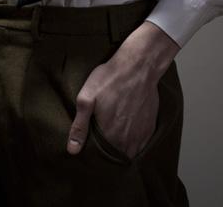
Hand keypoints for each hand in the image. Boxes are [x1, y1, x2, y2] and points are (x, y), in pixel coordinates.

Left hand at [66, 20, 179, 158]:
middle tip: (103, 138)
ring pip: (130, 151)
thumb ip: (80, 126)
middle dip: (109, 152)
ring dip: (122, 148)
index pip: (102, 158)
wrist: (138, 65)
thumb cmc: (111, 78)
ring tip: (114, 134)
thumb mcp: (87, 98)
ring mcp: (141, 134)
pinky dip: (134, 141)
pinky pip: (142, 144)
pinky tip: (128, 129)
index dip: (96, 155)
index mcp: (110, 135)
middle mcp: (127, 140)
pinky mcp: (150, 127)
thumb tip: (72, 150)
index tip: (92, 147)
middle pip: (116, 156)